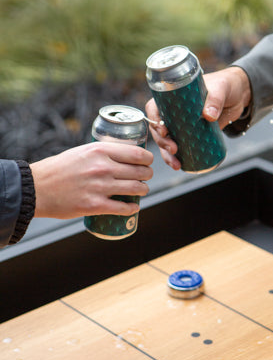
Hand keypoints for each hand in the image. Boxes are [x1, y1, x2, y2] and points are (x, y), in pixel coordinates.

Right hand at [31, 142, 152, 218]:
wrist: (36, 188)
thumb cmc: (58, 169)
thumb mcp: (81, 152)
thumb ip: (101, 153)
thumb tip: (122, 156)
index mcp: (100, 150)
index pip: (137, 153)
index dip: (148, 159)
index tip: (148, 161)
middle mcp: (103, 167)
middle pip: (140, 171)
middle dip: (147, 175)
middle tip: (146, 177)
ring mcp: (100, 187)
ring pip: (136, 189)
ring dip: (143, 191)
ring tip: (142, 191)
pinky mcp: (95, 205)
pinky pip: (123, 208)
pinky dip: (132, 208)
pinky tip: (133, 208)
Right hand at [145, 66, 250, 169]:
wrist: (239, 95)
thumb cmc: (225, 85)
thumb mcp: (221, 89)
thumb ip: (215, 99)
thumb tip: (209, 116)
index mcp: (173, 96)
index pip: (154, 107)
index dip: (154, 120)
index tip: (164, 131)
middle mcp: (173, 111)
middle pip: (158, 128)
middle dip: (162, 142)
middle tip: (174, 149)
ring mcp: (181, 124)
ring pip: (167, 141)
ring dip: (167, 154)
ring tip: (177, 164)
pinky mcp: (191, 134)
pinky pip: (180, 146)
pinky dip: (178, 157)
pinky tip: (180, 166)